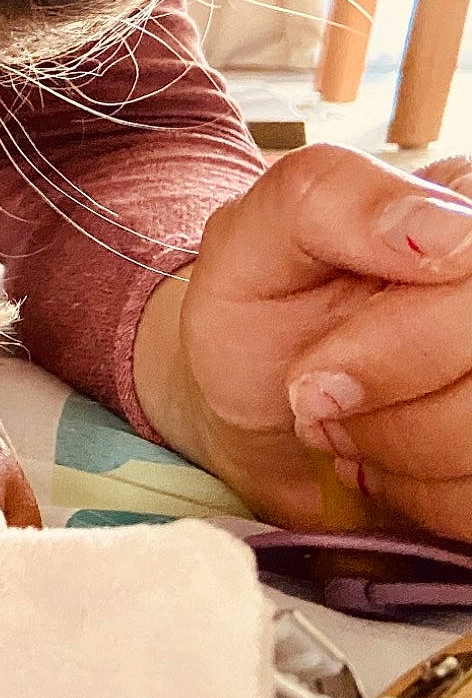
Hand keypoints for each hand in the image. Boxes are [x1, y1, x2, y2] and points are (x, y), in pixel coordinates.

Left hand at [135, 145, 471, 536]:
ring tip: (346, 425)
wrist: (256, 410)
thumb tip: (449, 231)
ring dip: (402, 452)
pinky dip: (426, 498)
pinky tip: (388, 464)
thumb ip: (324, 199)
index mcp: (465, 203)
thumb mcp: (248, 243)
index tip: (316, 374)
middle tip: (314, 398)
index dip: (404, 343)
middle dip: (390, 403)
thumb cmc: (259, 314)